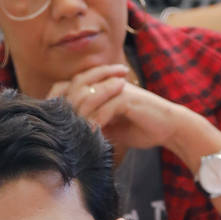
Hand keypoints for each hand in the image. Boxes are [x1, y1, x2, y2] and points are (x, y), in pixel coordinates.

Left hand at [48, 65, 182, 154]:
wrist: (169, 127)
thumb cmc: (140, 127)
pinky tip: (91, 136)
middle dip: (66, 110)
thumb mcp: (110, 128)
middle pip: (75, 89)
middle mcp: (106, 83)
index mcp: (101, 87)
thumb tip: (70, 136)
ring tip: (72, 134)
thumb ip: (92, 126)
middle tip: (58, 129)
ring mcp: (116, 89)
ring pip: (87, 98)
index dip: (57, 100)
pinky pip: (105, 109)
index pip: (70, 86)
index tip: (51, 121)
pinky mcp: (127, 98)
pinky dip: (96, 123)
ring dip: (79, 117)